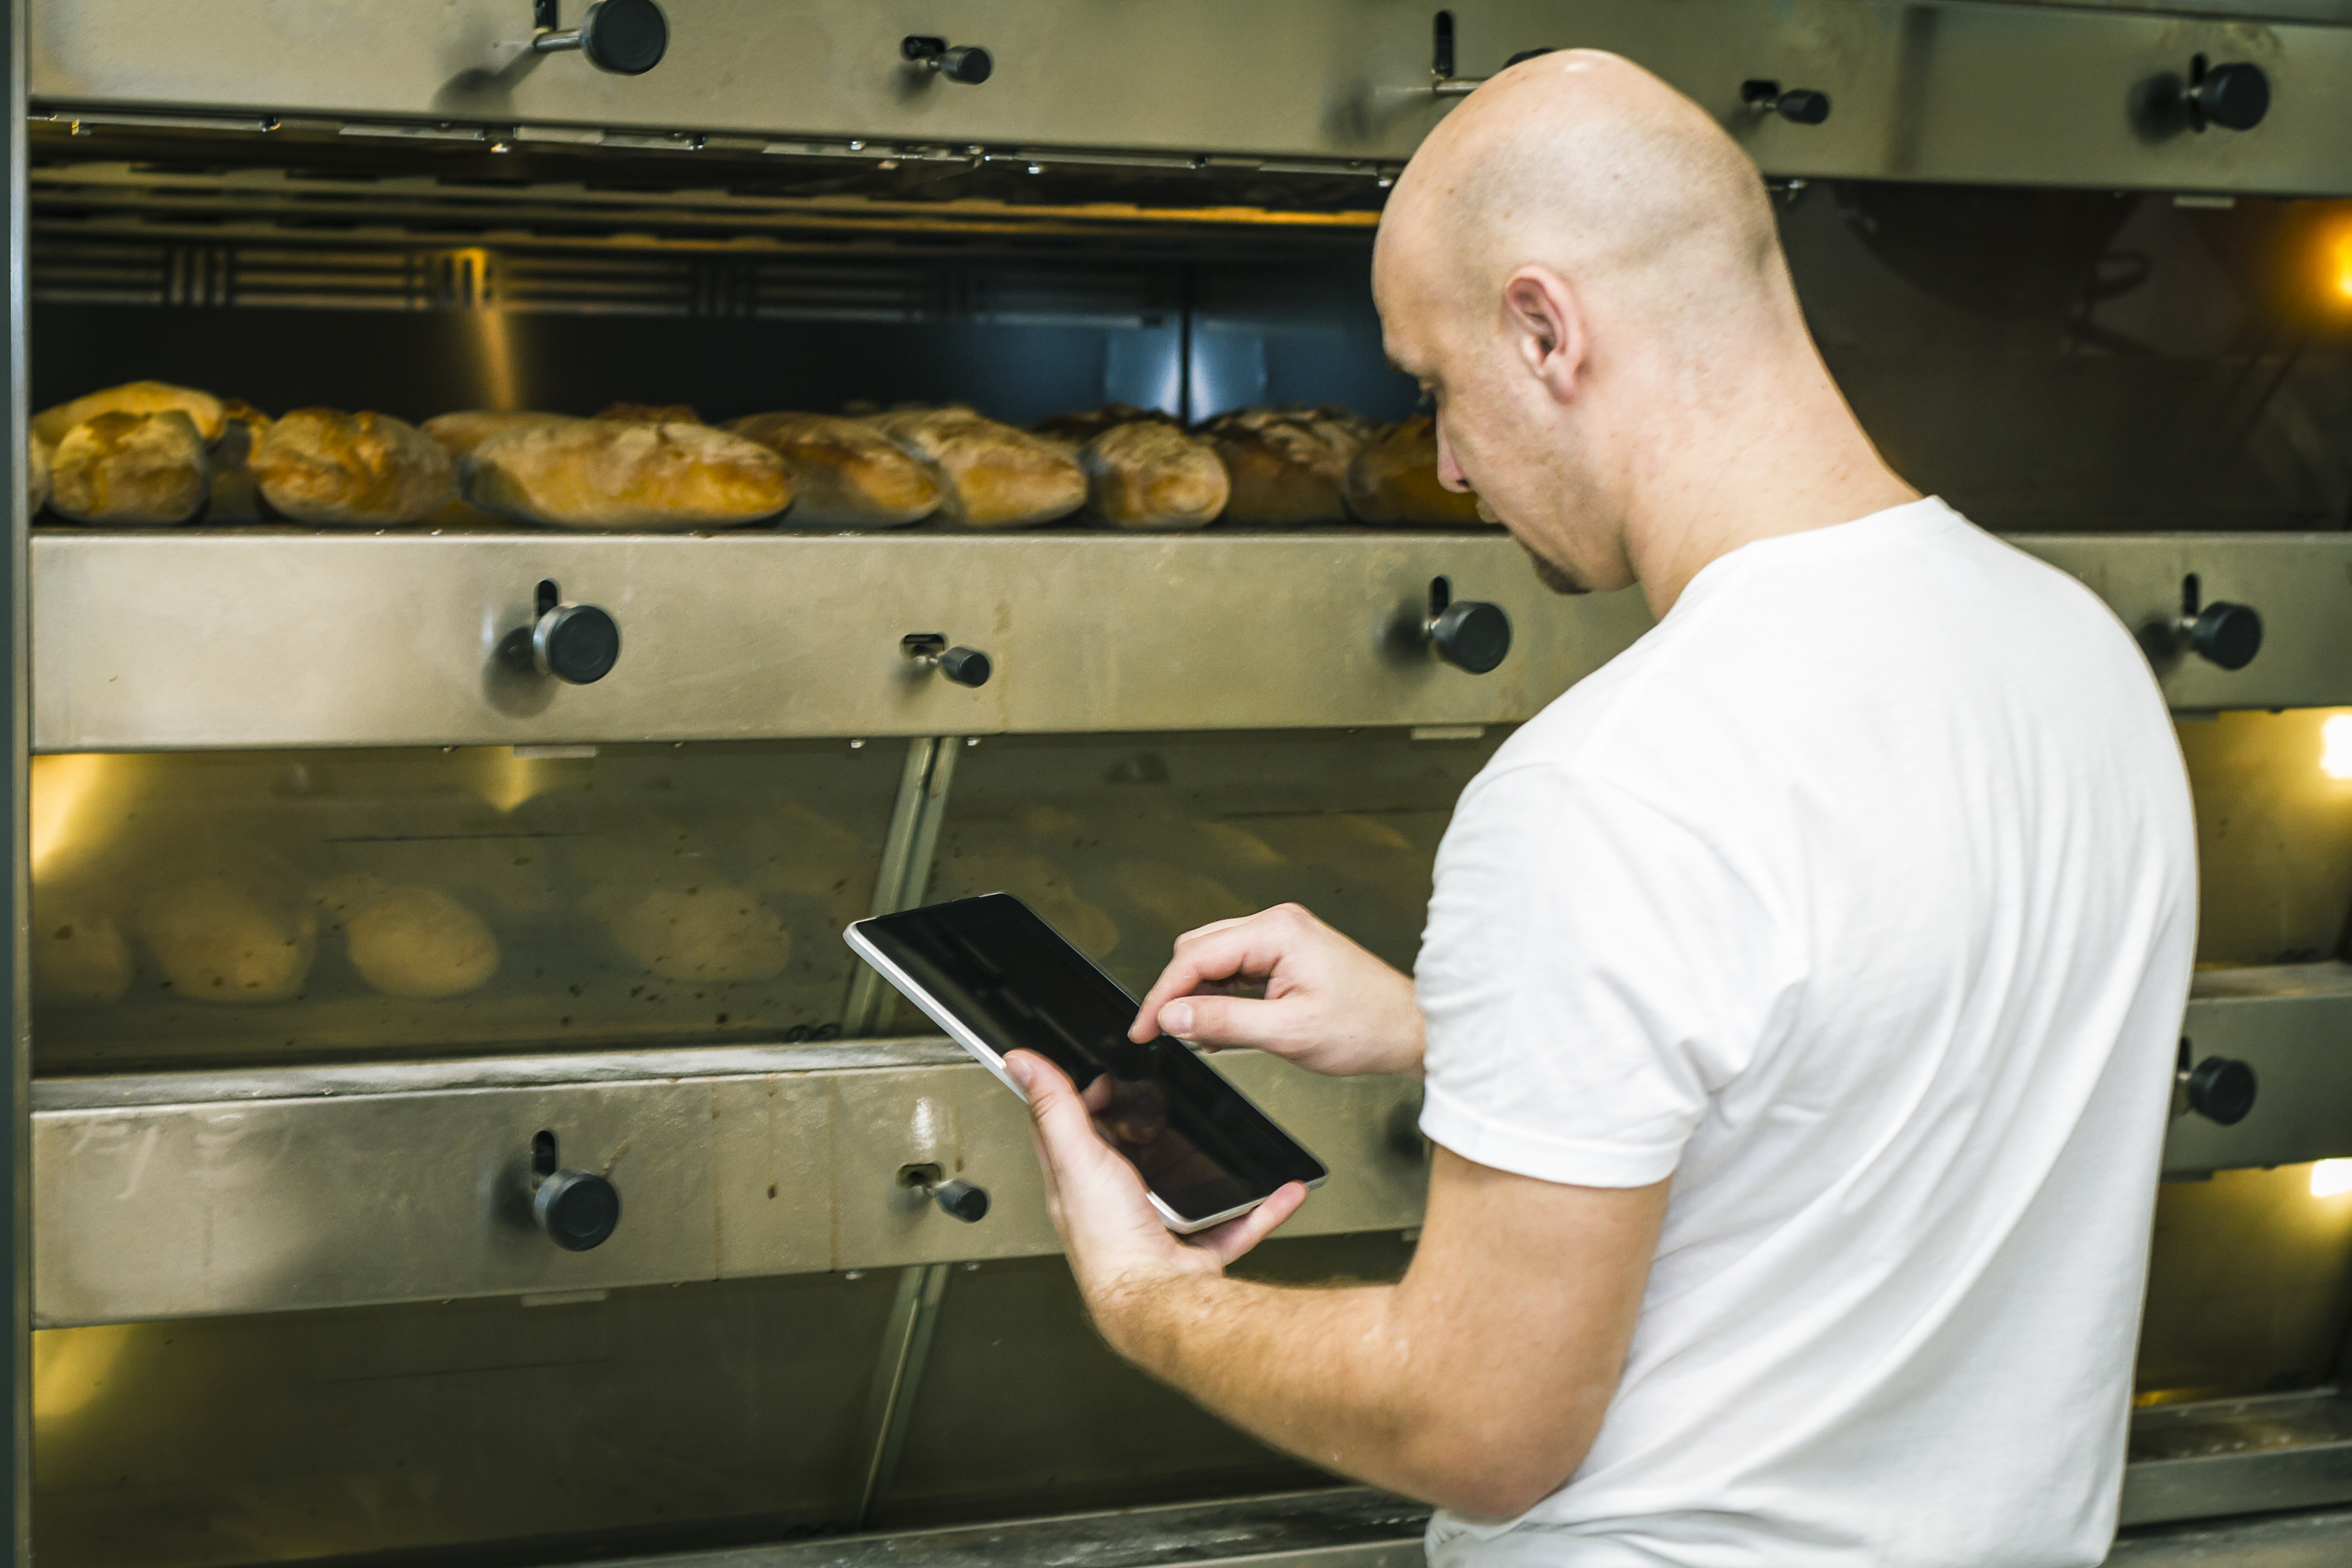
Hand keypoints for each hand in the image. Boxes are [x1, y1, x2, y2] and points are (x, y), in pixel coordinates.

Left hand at [1004, 1049, 1305, 1354]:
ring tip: (1226, 1140)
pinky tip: (1282, 1190)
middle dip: (1152, 1129)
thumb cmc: (1110, 1243)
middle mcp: (1117, 1206)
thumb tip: (1020, 1062)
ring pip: (1187, 1188)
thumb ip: (1054, 1108)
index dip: (1083, 1100)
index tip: (1107, 1076)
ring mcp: (1160, 1228)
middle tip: (1169, 1099)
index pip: (1070, 1133)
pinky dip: (1262, 1206)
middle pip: (1132, 1157)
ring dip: (1210, 1166)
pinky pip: (1237, 1222)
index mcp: (1080, 1184)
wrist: (1157, 1303)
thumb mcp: (1076, 1158)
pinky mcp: (1197, 1250)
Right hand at [1130, 903, 1424, 1076]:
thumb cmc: (1367, 1027)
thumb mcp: (1287, 1033)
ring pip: (1214, 960)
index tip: (1143, 1029)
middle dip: (1177, 994)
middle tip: (1164, 1035)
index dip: (1162, 996)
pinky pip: (1237, 969)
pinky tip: (1223, 1026)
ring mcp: (1283, 938)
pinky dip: (1222, 997)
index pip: (1195, 957)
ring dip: (1200, 997)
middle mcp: (1278, 925)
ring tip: (1201, 1037)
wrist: (1411, 1030)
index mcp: (1277, 932)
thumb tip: (1172, 1018)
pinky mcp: (1287, 955)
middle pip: (1198, 951)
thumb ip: (1222, 1022)